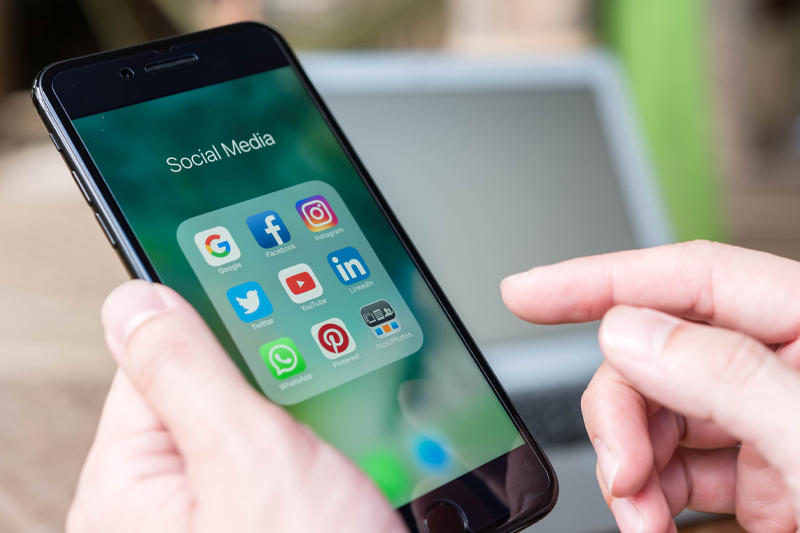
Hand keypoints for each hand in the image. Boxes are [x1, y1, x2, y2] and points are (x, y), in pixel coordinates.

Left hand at [67, 280, 404, 532]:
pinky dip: (320, 459)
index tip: (265, 308)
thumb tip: (133, 298)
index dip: (214, 326)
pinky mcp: (259, 527)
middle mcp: (160, 506)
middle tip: (315, 417)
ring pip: (259, 428)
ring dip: (306, 427)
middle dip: (274, 390)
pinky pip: (284, 465)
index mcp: (127, 482)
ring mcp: (213, 520)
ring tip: (340, 460)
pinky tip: (348, 480)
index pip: (153, 359)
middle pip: (212, 393)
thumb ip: (184, 370)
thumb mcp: (244, 457)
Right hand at [501, 241, 799, 532]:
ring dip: (628, 466)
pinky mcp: (755, 475)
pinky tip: (650, 519)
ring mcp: (764, 422)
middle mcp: (779, 367)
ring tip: (641, 516)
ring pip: (653, 413)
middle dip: (619, 415)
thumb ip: (727, 377)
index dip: (598, 280)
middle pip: (655, 355)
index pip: (690, 276)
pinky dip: (648, 495)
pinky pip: (673, 466)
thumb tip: (629, 333)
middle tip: (619, 469)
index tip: (527, 293)